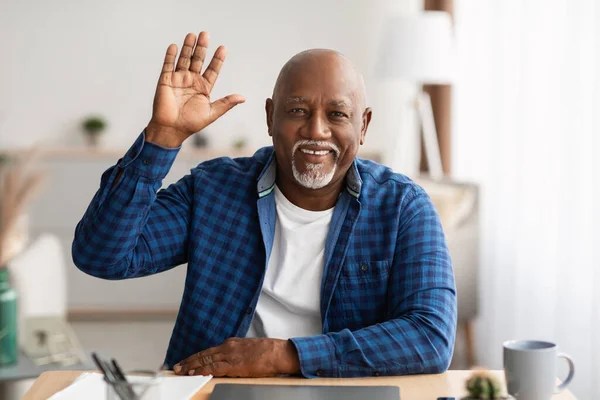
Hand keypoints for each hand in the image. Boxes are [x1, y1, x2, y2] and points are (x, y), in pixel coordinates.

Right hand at [146, 31, 244, 147]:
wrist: (171, 130)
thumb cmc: (191, 124)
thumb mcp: (212, 113)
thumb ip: (226, 103)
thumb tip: (243, 98)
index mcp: (204, 88)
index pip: (212, 70)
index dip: (217, 59)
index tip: (223, 48)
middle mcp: (192, 81)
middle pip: (198, 60)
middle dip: (202, 48)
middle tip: (206, 34)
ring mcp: (178, 79)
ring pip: (184, 59)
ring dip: (188, 48)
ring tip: (192, 35)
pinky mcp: (165, 81)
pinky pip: (168, 65)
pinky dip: (171, 56)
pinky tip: (174, 46)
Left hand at [173, 338, 299, 376]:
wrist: (277, 352)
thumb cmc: (266, 352)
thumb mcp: (247, 349)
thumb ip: (236, 353)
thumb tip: (228, 361)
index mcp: (231, 343)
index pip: (209, 350)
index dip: (196, 356)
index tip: (186, 361)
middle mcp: (228, 347)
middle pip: (203, 354)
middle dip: (189, 361)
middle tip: (176, 366)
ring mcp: (230, 355)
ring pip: (205, 360)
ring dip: (191, 366)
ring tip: (181, 371)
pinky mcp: (234, 365)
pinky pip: (214, 367)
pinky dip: (202, 370)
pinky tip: (195, 373)